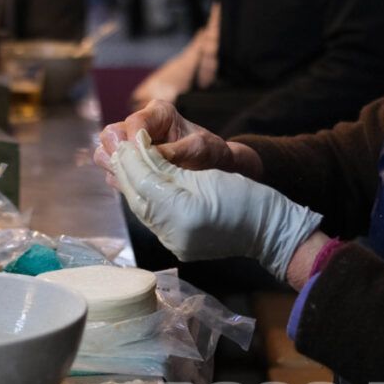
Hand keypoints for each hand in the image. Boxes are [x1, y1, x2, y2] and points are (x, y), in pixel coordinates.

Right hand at [94, 100, 258, 189]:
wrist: (213, 168)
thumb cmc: (210, 152)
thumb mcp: (200, 149)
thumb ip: (175, 152)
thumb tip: (150, 157)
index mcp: (158, 113)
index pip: (134, 123)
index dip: (134, 141)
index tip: (144, 159)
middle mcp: (139, 126)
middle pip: (111, 135)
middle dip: (118, 153)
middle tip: (134, 171)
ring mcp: (130, 146)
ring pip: (104, 152)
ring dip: (117, 168)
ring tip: (137, 180)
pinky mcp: (128, 164)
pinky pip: (112, 172)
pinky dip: (121, 180)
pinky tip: (139, 188)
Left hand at [111, 129, 322, 280]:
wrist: (271, 230)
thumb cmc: (246, 198)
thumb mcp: (206, 177)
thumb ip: (166, 167)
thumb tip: (135, 152)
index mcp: (182, 215)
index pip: (143, 183)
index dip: (129, 159)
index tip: (120, 139)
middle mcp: (173, 235)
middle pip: (138, 198)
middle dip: (123, 171)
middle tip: (111, 146)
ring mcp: (175, 243)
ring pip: (142, 209)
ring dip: (129, 184)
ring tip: (119, 161)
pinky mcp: (179, 245)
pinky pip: (154, 219)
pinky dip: (143, 199)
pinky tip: (136, 183)